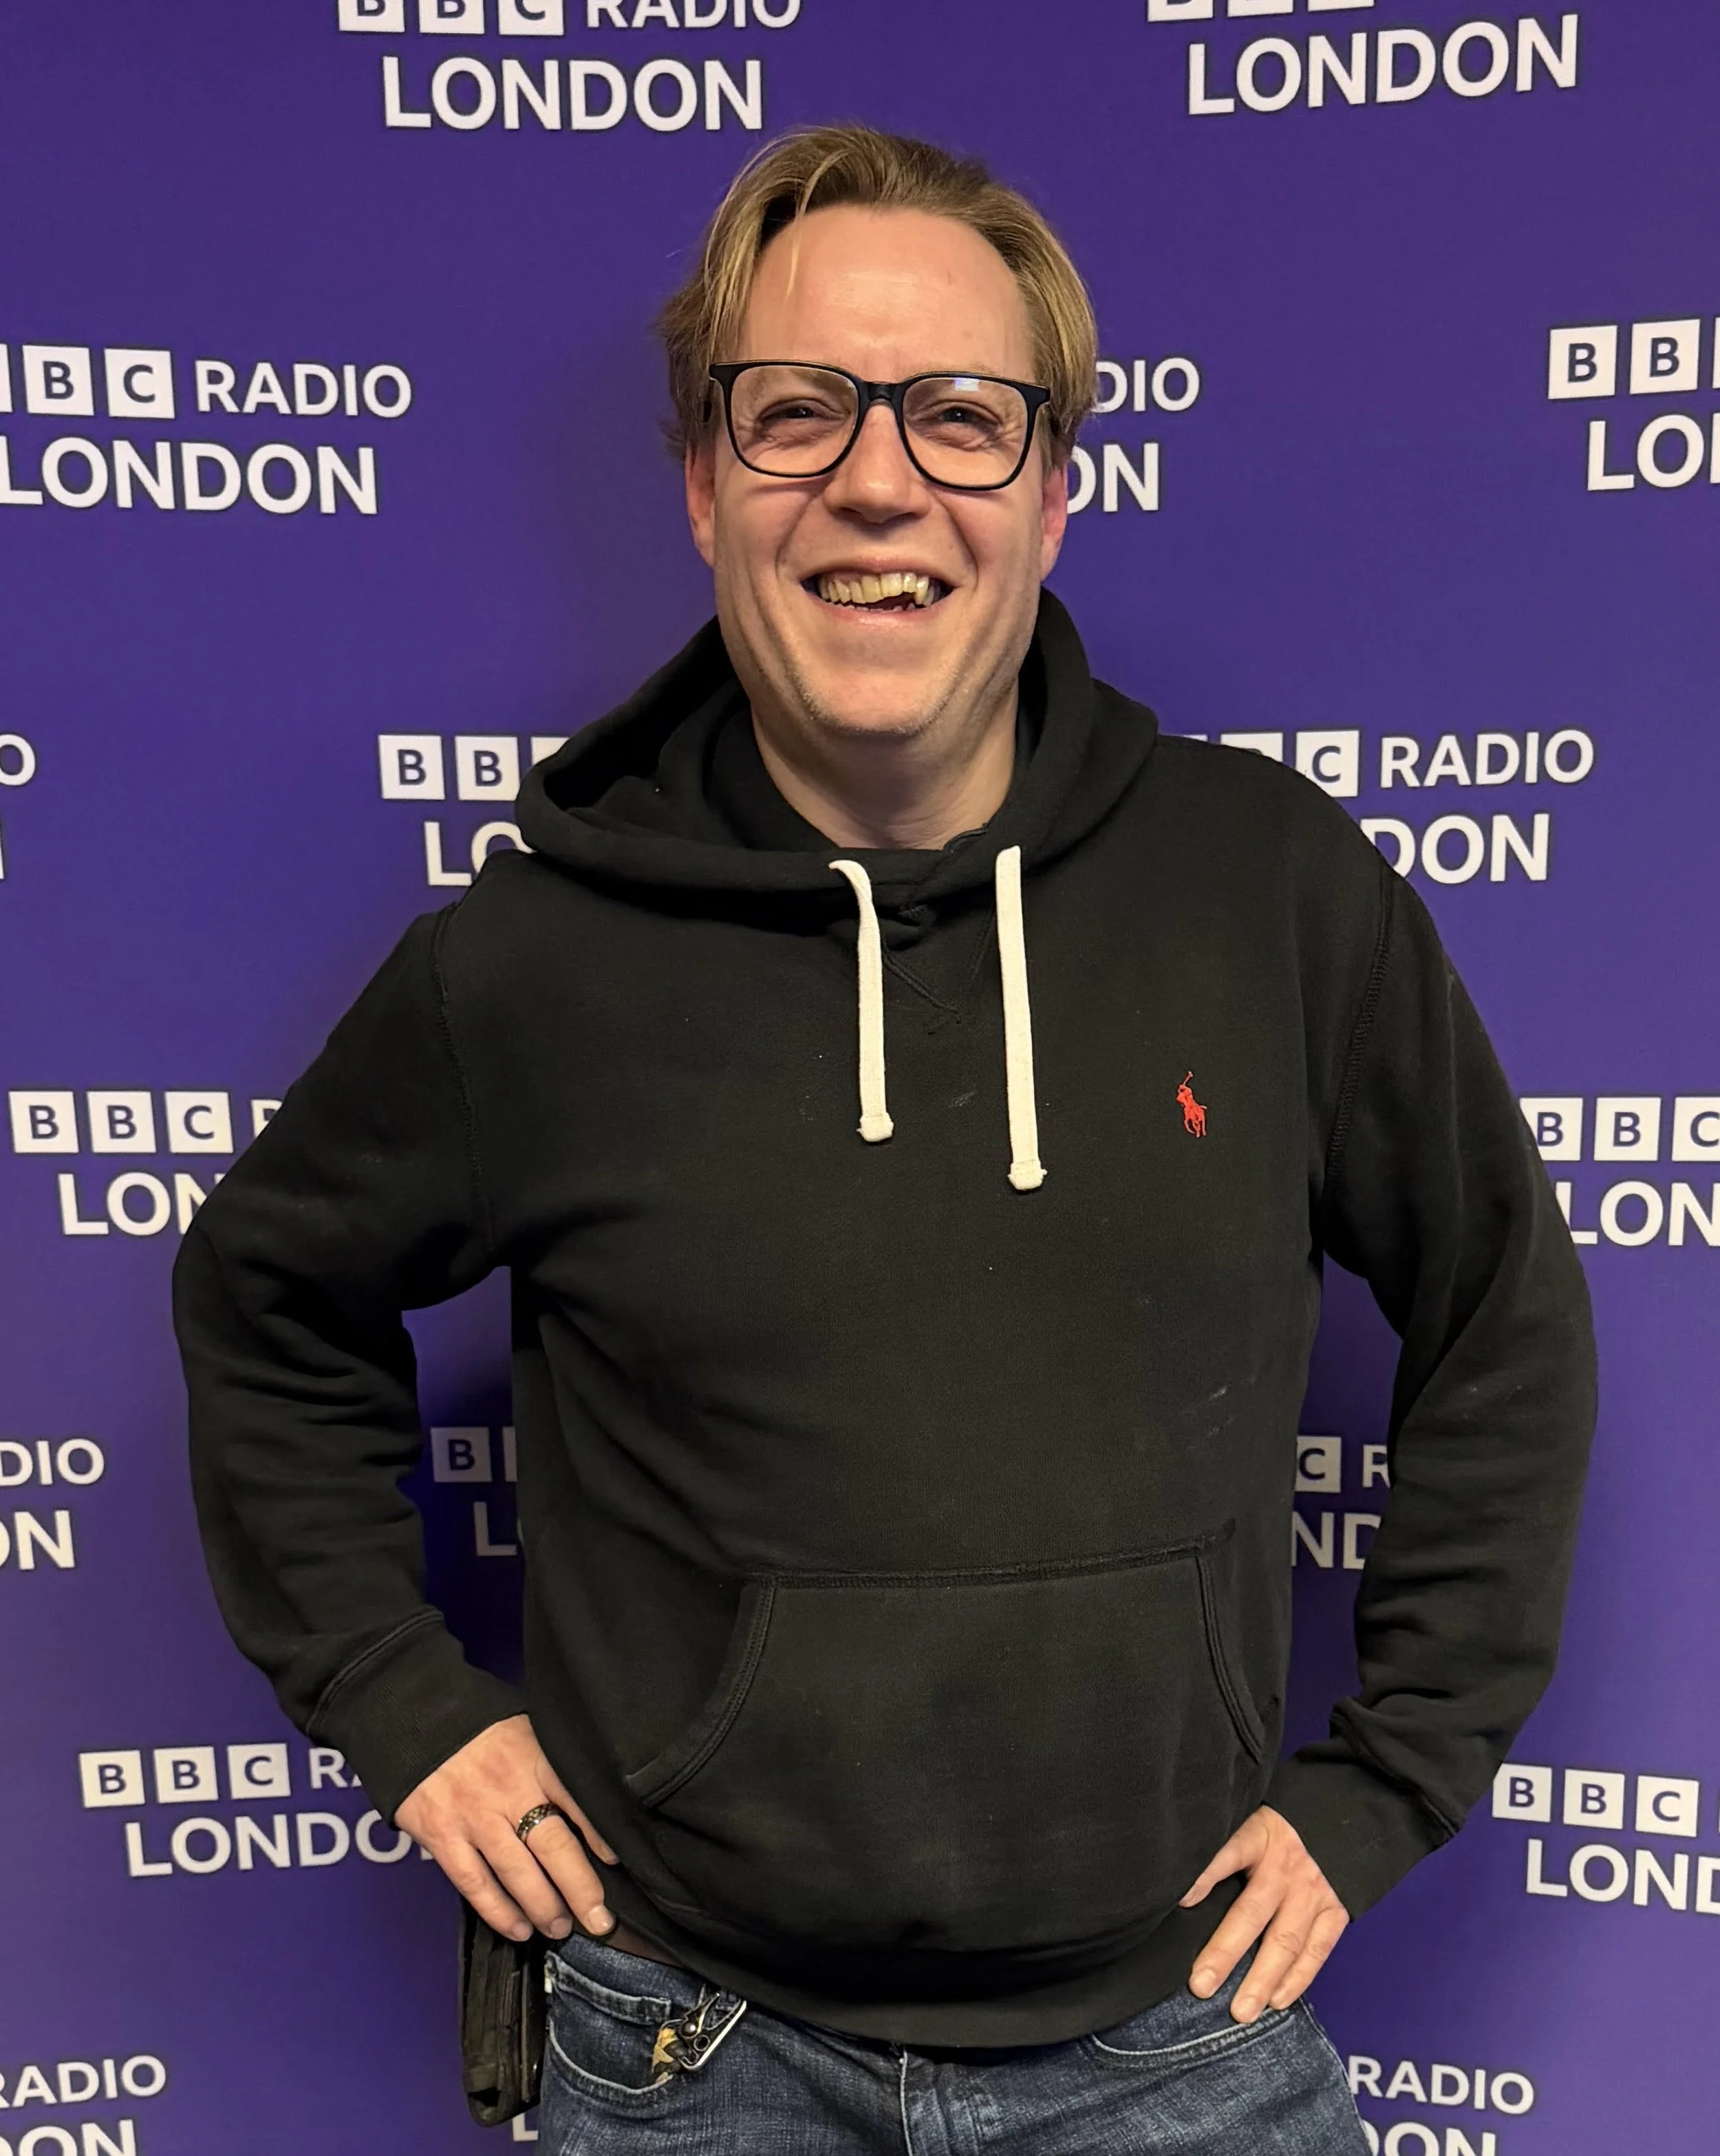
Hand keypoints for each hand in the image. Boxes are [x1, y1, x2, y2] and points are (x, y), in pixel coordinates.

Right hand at [395, 1714, 617, 1944]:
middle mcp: (508, 1790)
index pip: (577, 1799)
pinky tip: (519, 1928)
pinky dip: (499, 1911)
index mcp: (534, 1759)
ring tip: (561, 1928)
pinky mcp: (444, 1837)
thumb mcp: (525, 1732)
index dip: (600, 1834)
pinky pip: (475, 1884)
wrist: (416, 1720)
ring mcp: (474, 1817)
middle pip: (554, 1847)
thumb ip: (553, 1767)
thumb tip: (591, 1806)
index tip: (618, 1861)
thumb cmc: (479, 1731)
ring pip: (517, 1873)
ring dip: (544, 1907)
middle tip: (599, 1920)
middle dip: (581, 1889)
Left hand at [1179, 1804, 1347, 2022]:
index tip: (1180, 1901)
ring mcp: (1314, 1891)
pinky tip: (1277, 2000)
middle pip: (1252, 1912)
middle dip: (1225, 1952)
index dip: (1204, 1876)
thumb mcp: (1251, 1820)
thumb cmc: (1281, 1827)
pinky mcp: (1336, 1910)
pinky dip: (1297, 1978)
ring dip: (1262, 1979)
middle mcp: (1286, 1866)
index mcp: (1260, 1836)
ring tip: (1240, 2011)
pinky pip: (1317, 1950)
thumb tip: (1183, 1884)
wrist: (1340, 1819)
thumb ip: (1226, 1847)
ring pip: (1285, 1940)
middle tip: (1201, 1985)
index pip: (1228, 1853)